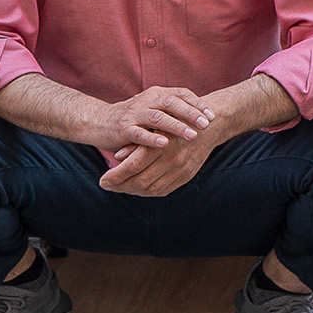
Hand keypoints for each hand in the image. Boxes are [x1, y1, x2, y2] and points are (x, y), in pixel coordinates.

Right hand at [92, 85, 210, 156]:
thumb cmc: (132, 117)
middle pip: (172, 103)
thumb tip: (201, 113)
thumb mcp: (152, 108)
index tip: (212, 115)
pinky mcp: (124, 129)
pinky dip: (153, 139)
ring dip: (176, 126)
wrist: (99, 122)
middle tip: (207, 124)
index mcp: (156, 93)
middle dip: (191, 114)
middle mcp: (146, 100)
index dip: (197, 104)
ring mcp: (134, 114)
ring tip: (192, 136)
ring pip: (158, 118)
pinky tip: (165, 144)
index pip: (181, 94)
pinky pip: (140, 133)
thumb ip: (171, 109)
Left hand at [99, 117, 221, 196]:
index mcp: (162, 144)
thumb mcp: (157, 125)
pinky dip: (147, 192)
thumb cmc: (179, 120)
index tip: (102, 180)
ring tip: (118, 188)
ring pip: (150, 188)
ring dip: (131, 190)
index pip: (133, 165)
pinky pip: (163, 190)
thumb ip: (138, 141)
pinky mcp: (186, 176)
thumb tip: (117, 157)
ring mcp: (180, 170)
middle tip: (106, 186)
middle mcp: (172, 160)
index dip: (116, 175)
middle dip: (119, 186)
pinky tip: (137, 188)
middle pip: (139, 180)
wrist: (210, 125)